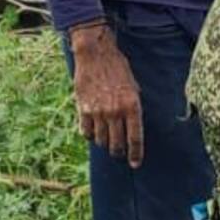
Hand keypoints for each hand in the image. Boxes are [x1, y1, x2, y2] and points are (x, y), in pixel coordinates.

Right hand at [70, 23, 142, 167]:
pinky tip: (94, 132)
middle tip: (120, 154)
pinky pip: (87, 132)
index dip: (136, 154)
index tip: (136, 164)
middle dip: (120, 152)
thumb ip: (132, 106)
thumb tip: (132, 125)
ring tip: (108, 142)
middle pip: (117, 144)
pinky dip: (91, 135)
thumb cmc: (118, 68)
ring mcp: (99, 112)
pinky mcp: (84, 110)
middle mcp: (116, 112)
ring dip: (105, 144)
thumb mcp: (133, 86)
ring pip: (102, 140)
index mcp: (132, 105)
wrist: (95, 55)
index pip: (135, 138)